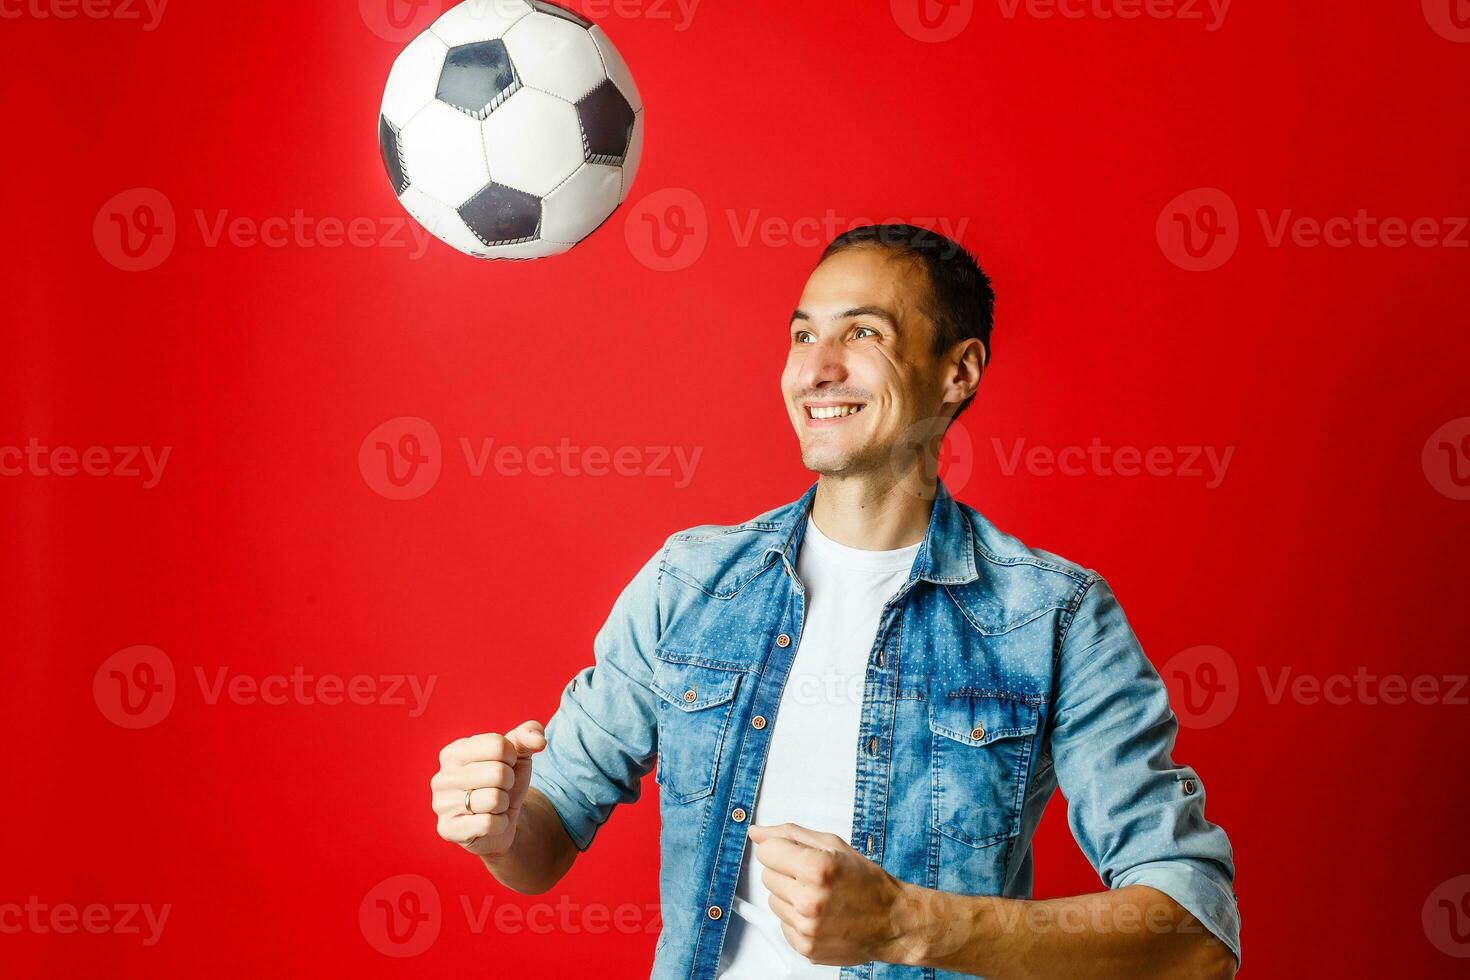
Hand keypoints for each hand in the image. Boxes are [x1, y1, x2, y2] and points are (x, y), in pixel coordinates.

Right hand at [432, 720, 545, 856]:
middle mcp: (442, 777)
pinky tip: (490, 822)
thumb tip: (540, 740)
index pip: (498, 745)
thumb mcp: (518, 754)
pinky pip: (489, 824)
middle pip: (498, 772)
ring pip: (494, 799)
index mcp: (454, 752)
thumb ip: (529, 735)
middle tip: (499, 788)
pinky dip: (499, 823)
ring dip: (504, 804)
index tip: (505, 765)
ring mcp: (441, 805)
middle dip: (509, 782)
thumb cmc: (506, 782)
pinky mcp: (448, 830)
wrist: (502, 820)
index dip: (511, 757)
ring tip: (493, 805)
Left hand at [746, 822, 917, 966]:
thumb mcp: (833, 845)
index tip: (797, 854)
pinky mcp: (805, 947)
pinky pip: (782, 923)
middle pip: (767, 876)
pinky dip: (796, 918)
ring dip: (790, 896)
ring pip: (772, 900)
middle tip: (815, 878)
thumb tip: (755, 832)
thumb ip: (790, 835)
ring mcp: (807, 928)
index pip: (767, 851)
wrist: (892, 921)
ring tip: (819, 897)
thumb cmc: (865, 880)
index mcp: (817, 868)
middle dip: (786, 872)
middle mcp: (809, 901)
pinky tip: (820, 915)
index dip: (780, 849)